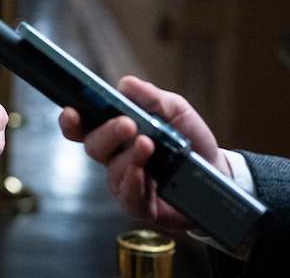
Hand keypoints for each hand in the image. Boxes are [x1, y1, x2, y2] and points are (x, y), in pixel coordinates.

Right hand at [57, 76, 231, 231]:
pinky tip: (143, 172)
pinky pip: (127, 196)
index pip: (84, 127)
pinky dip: (133, 181)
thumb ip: (151, 97)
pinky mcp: (140, 206)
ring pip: (111, 171)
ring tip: (148, 145)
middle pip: (94, 146)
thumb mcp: (175, 110)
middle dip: (107, 133)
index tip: (70, 111)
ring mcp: (126, 182)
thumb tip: (125, 84)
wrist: (218, 171)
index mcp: (116, 133)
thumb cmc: (190, 140)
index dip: (72, 121)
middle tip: (127, 124)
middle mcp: (115, 158)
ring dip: (128, 157)